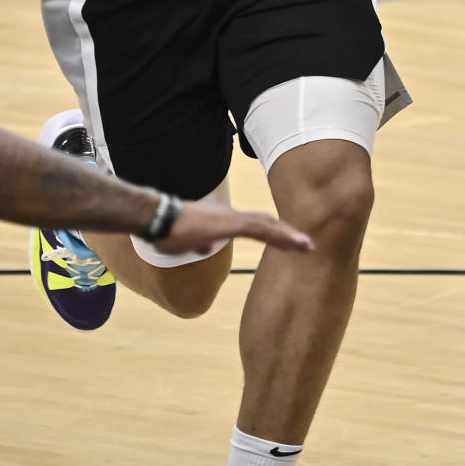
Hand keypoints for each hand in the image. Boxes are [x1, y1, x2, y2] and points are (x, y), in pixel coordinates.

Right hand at [151, 201, 313, 254]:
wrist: (157, 218)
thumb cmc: (168, 230)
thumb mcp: (189, 241)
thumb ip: (200, 243)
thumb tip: (202, 249)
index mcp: (225, 221)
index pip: (257, 226)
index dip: (275, 234)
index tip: (291, 243)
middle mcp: (232, 216)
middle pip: (267, 224)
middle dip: (287, 235)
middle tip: (307, 245)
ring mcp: (231, 219)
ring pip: (266, 226)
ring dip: (287, 236)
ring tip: (306, 246)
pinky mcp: (227, 224)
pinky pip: (256, 229)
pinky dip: (275, 235)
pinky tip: (288, 241)